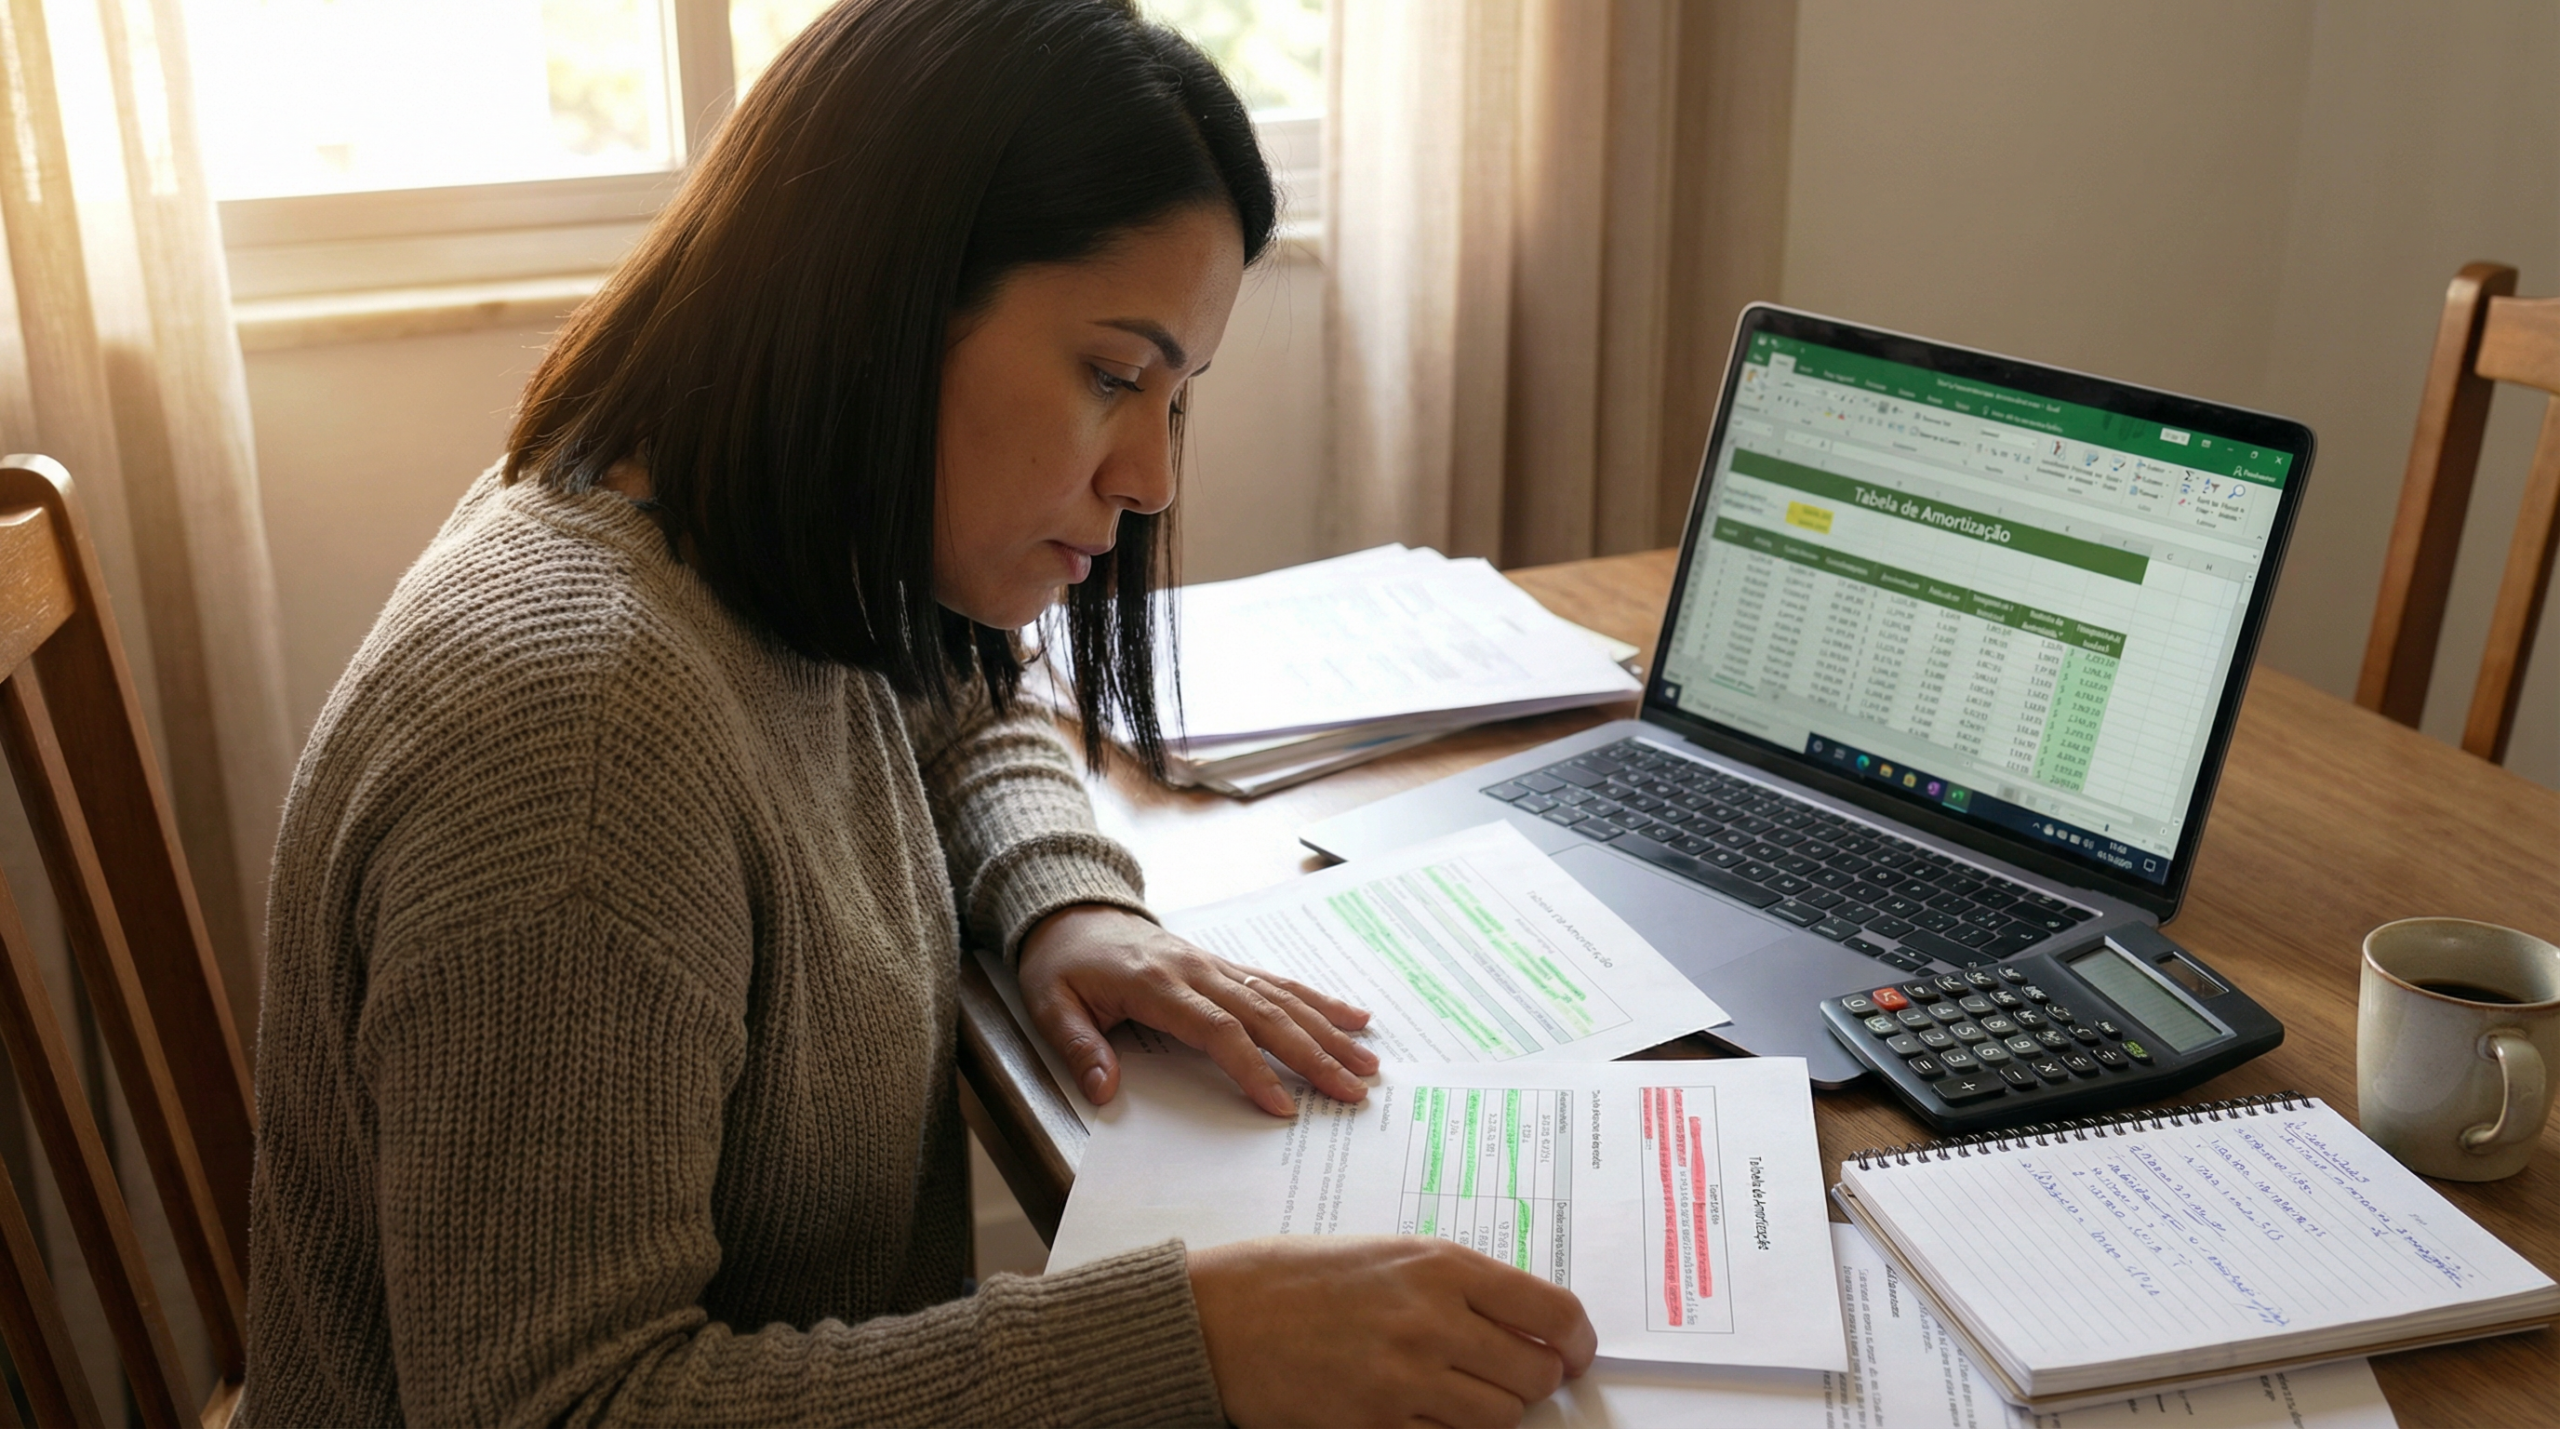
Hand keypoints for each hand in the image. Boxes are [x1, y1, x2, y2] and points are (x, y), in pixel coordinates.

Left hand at [1016, 905, 1376, 1115]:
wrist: (1071, 910)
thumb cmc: (1062, 964)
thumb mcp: (1050, 1005)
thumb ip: (1079, 1047)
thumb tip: (1104, 1092)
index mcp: (1158, 985)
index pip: (1217, 1030)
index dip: (1251, 1068)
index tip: (1281, 1106)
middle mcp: (1198, 971)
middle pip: (1266, 1014)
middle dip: (1314, 1055)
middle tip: (1353, 1090)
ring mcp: (1216, 964)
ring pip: (1283, 997)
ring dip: (1328, 1030)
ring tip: (1368, 1061)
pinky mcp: (1225, 964)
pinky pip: (1279, 981)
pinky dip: (1319, 1000)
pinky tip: (1353, 1015)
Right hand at [1189, 1236, 1595, 1427]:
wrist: (1222, 1316)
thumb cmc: (1300, 1278)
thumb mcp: (1390, 1255)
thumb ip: (1460, 1286)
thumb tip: (1527, 1328)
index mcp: (1442, 1265)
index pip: (1553, 1312)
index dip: (1578, 1343)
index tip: (1574, 1355)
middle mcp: (1434, 1319)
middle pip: (1535, 1374)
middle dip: (1532, 1382)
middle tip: (1510, 1377)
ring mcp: (1407, 1378)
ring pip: (1501, 1418)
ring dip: (1490, 1413)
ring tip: (1455, 1394)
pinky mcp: (1377, 1426)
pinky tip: (1419, 1414)